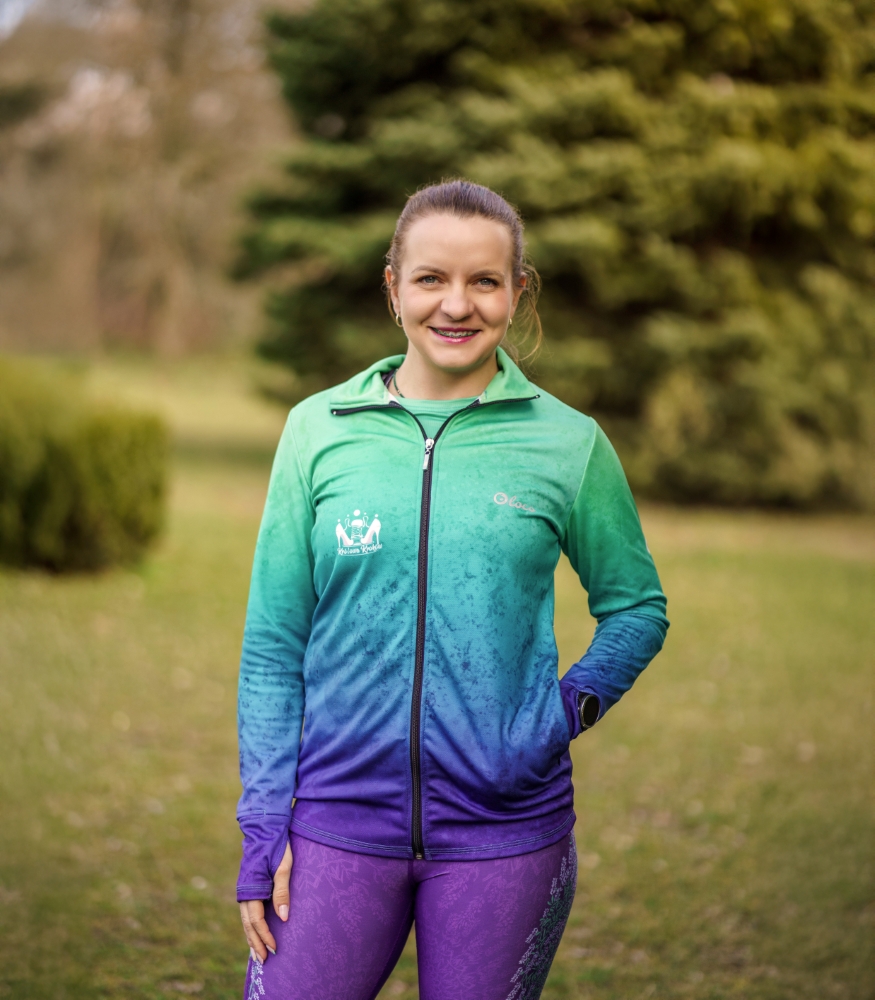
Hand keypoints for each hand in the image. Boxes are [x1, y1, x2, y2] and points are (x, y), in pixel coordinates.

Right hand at [239, 842, 292, 962]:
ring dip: (251, 937)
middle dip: (255, 943)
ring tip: (256, 954)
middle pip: (248, 924)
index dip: (265, 936)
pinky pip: (247, 911)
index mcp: (251, 888)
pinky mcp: (249, 886)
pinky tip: (254, 933)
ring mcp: (245, 889)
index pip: (256, 920)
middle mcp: (244, 891)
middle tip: (263, 961)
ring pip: (245, 919)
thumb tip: (283, 919)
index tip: (275, 949)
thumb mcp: (284, 867)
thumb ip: (282, 892)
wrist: (264, 828)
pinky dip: (250, 925)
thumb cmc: (277, 846)